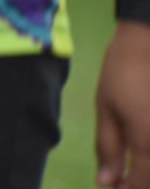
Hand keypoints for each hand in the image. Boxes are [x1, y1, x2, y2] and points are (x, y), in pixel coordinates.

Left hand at [99, 21, 149, 184]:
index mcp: (148, 144)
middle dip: (140, 182)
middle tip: (122, 177)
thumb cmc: (124, 72)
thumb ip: (108, 149)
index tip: (114, 186)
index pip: (142, 187)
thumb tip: (106, 182)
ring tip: (134, 165)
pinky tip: (144, 149)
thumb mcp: (107, 109)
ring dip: (148, 170)